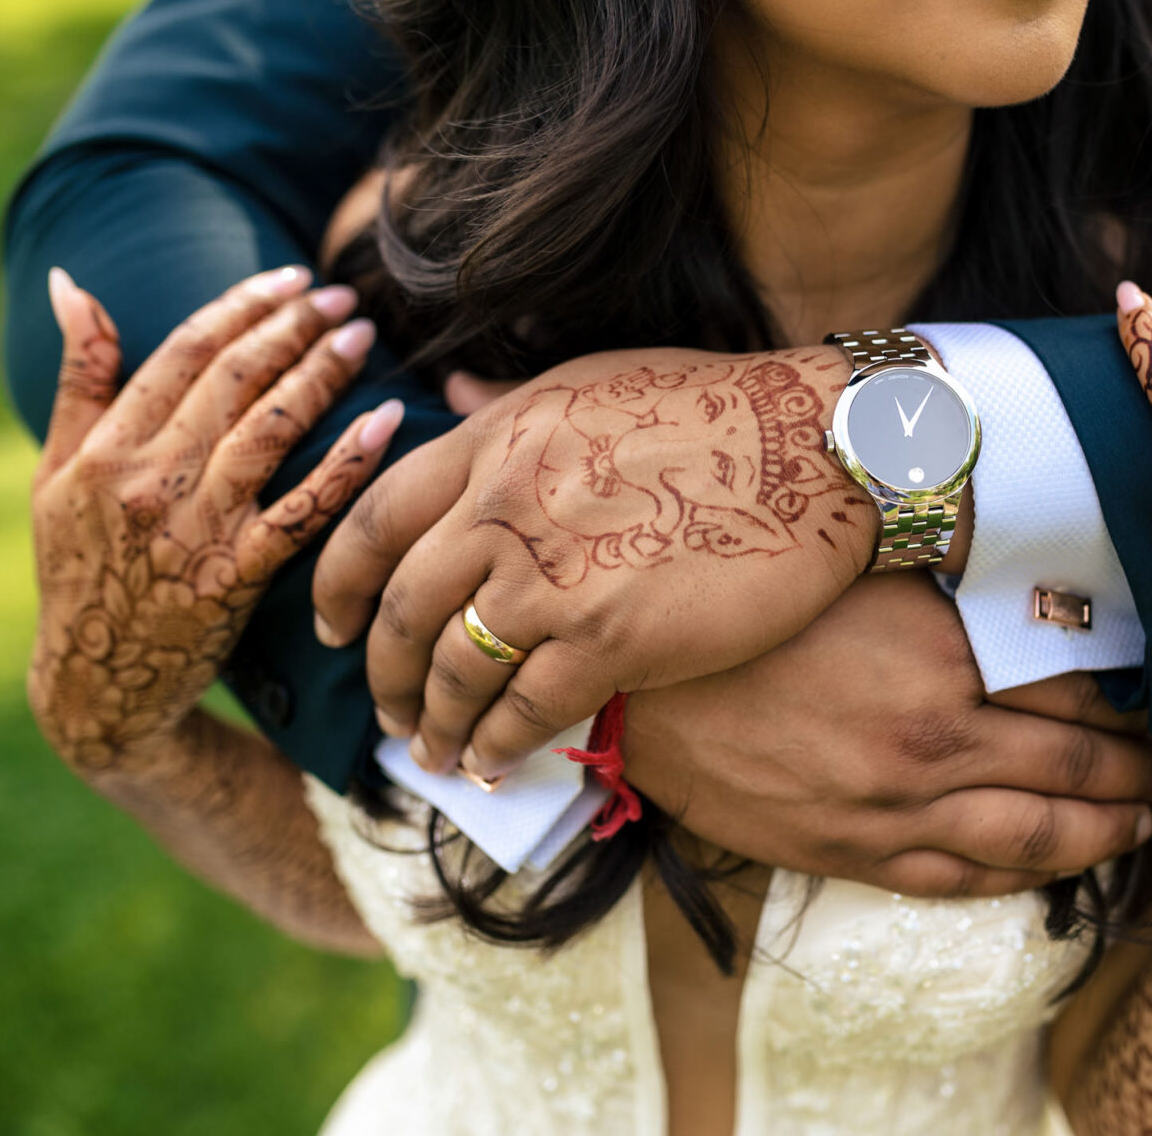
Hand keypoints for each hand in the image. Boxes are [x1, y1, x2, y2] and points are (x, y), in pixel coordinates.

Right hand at [27, 265, 401, 774]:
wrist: (97, 683)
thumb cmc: (80, 566)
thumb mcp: (55, 471)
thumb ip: (77, 377)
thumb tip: (71, 282)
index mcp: (106, 448)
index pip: (185, 353)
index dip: (242, 306)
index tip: (290, 278)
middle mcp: (148, 481)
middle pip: (235, 380)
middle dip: (293, 328)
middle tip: (342, 296)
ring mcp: (196, 529)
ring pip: (272, 429)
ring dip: (323, 374)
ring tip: (363, 337)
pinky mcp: (237, 576)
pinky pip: (304, 509)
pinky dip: (349, 462)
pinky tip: (388, 422)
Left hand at [313, 344, 877, 777]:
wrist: (816, 446)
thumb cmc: (716, 408)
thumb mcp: (589, 384)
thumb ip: (507, 406)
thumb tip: (450, 394)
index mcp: (495, 440)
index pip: (375, 520)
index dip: (339, 587)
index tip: (335, 629)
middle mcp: (505, 506)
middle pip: (405, 611)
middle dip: (386, 676)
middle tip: (392, 714)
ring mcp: (554, 577)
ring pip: (457, 672)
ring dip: (437, 726)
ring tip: (437, 757)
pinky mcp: (612, 639)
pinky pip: (527, 712)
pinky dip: (501, 748)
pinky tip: (499, 766)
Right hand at [624, 571, 1151, 895]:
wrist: (640, 690)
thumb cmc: (751, 614)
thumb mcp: (858, 567)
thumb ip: (950, 574)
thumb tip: (1031, 564)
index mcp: (944, 662)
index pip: (1077, 688)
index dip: (1133, 697)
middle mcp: (934, 745)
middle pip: (1077, 769)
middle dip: (1141, 776)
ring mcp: (895, 810)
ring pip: (1034, 838)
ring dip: (1103, 836)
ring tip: (1142, 827)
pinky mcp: (854, 853)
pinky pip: (960, 879)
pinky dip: (1017, 880)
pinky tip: (1049, 873)